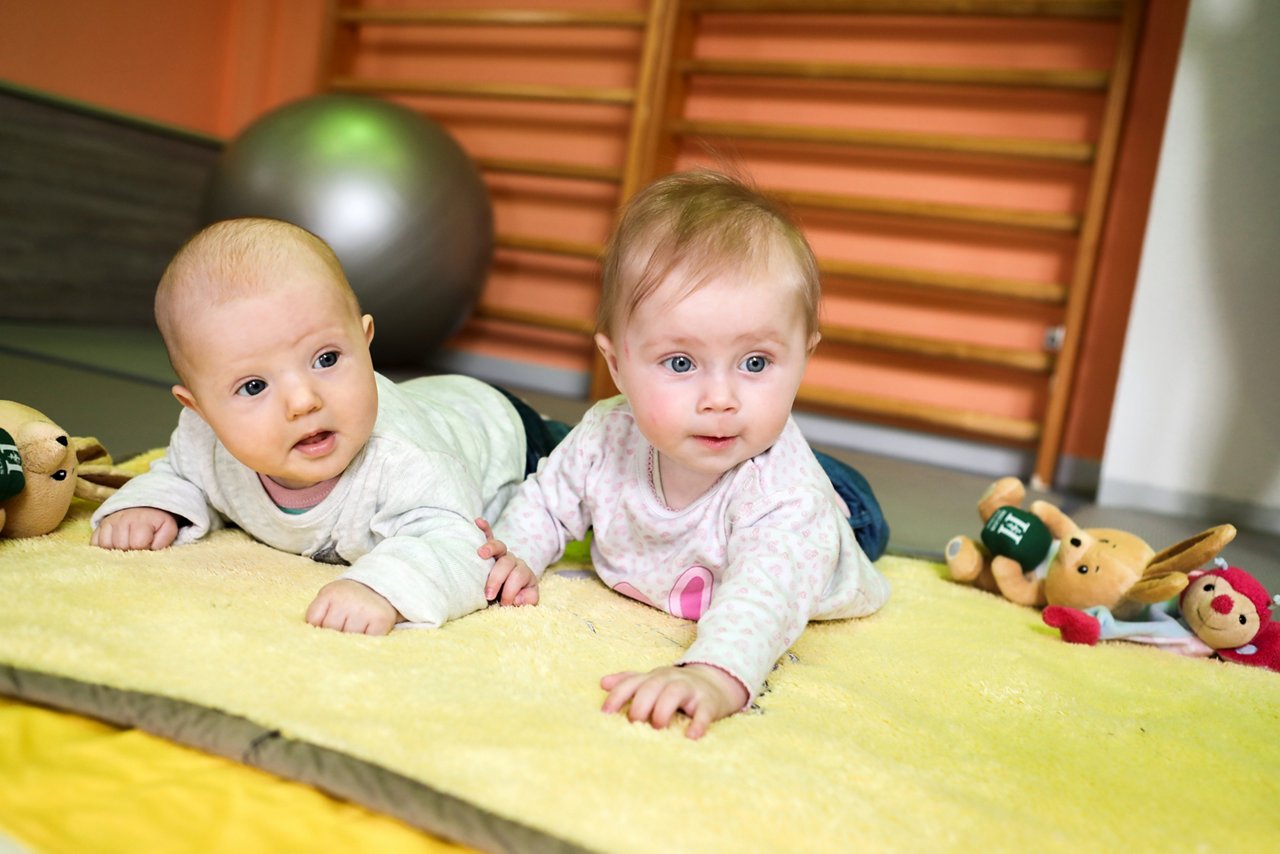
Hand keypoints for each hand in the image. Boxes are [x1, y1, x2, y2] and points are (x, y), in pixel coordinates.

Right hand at [91, 507, 178, 549]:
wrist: (146, 507)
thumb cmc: (157, 522)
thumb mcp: (168, 529)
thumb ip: (164, 541)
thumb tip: (150, 551)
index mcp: (141, 520)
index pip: (137, 544)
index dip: (144, 549)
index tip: (148, 546)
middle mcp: (122, 518)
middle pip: (120, 546)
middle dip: (130, 551)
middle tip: (137, 547)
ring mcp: (109, 521)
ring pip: (106, 546)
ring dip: (116, 550)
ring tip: (127, 547)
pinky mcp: (100, 525)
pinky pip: (95, 543)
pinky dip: (103, 548)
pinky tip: (114, 547)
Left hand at [305, 579, 401, 634]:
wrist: (382, 588)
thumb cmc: (349, 599)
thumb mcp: (330, 598)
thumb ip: (319, 614)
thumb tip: (313, 641)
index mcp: (331, 593)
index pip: (313, 620)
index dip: (319, 626)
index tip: (327, 624)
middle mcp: (347, 599)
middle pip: (330, 631)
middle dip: (334, 634)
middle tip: (344, 627)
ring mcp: (364, 610)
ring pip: (347, 639)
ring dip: (350, 640)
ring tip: (356, 630)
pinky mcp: (381, 620)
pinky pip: (367, 641)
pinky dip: (365, 642)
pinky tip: (367, 633)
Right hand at [476, 517, 538, 605]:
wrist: (507, 590)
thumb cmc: (513, 597)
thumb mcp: (524, 600)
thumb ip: (527, 599)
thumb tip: (518, 598)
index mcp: (523, 572)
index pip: (519, 576)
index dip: (511, 590)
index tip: (503, 604)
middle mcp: (513, 560)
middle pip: (507, 562)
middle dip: (497, 578)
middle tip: (488, 594)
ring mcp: (502, 554)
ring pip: (499, 546)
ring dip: (490, 548)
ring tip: (481, 553)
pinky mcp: (490, 549)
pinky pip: (488, 535)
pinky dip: (484, 528)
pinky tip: (478, 521)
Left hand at [600, 664, 748, 739]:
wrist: (715, 682)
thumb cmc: (676, 687)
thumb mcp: (652, 682)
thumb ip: (629, 682)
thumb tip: (602, 683)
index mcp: (654, 677)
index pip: (632, 683)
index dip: (617, 696)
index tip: (605, 714)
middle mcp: (670, 679)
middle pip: (652, 685)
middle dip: (641, 703)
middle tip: (635, 721)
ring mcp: (691, 688)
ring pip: (675, 692)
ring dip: (663, 708)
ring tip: (657, 725)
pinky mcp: (709, 702)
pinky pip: (704, 711)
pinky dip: (698, 723)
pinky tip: (691, 736)